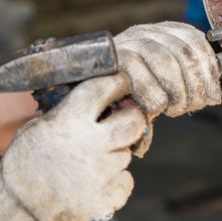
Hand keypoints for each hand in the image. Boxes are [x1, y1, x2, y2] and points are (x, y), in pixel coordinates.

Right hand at [0, 74, 145, 220]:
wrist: (19, 209)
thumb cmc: (30, 162)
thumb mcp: (42, 126)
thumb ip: (73, 110)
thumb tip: (108, 95)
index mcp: (67, 122)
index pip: (103, 89)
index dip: (117, 82)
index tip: (122, 82)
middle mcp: (88, 145)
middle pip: (134, 122)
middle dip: (132, 119)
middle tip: (124, 120)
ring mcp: (99, 174)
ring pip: (127, 154)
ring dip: (116, 154)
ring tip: (92, 161)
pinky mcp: (106, 199)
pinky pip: (125, 180)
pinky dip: (116, 180)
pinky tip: (96, 180)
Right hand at [115, 21, 221, 117]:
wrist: (95, 93)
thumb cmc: (137, 87)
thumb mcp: (168, 78)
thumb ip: (191, 78)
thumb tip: (215, 95)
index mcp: (166, 30)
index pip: (196, 41)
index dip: (209, 71)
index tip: (213, 96)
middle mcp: (147, 31)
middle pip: (185, 53)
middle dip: (196, 86)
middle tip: (194, 106)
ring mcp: (129, 43)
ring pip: (167, 65)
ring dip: (178, 94)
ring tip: (176, 109)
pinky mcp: (115, 62)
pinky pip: (145, 83)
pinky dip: (156, 101)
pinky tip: (155, 109)